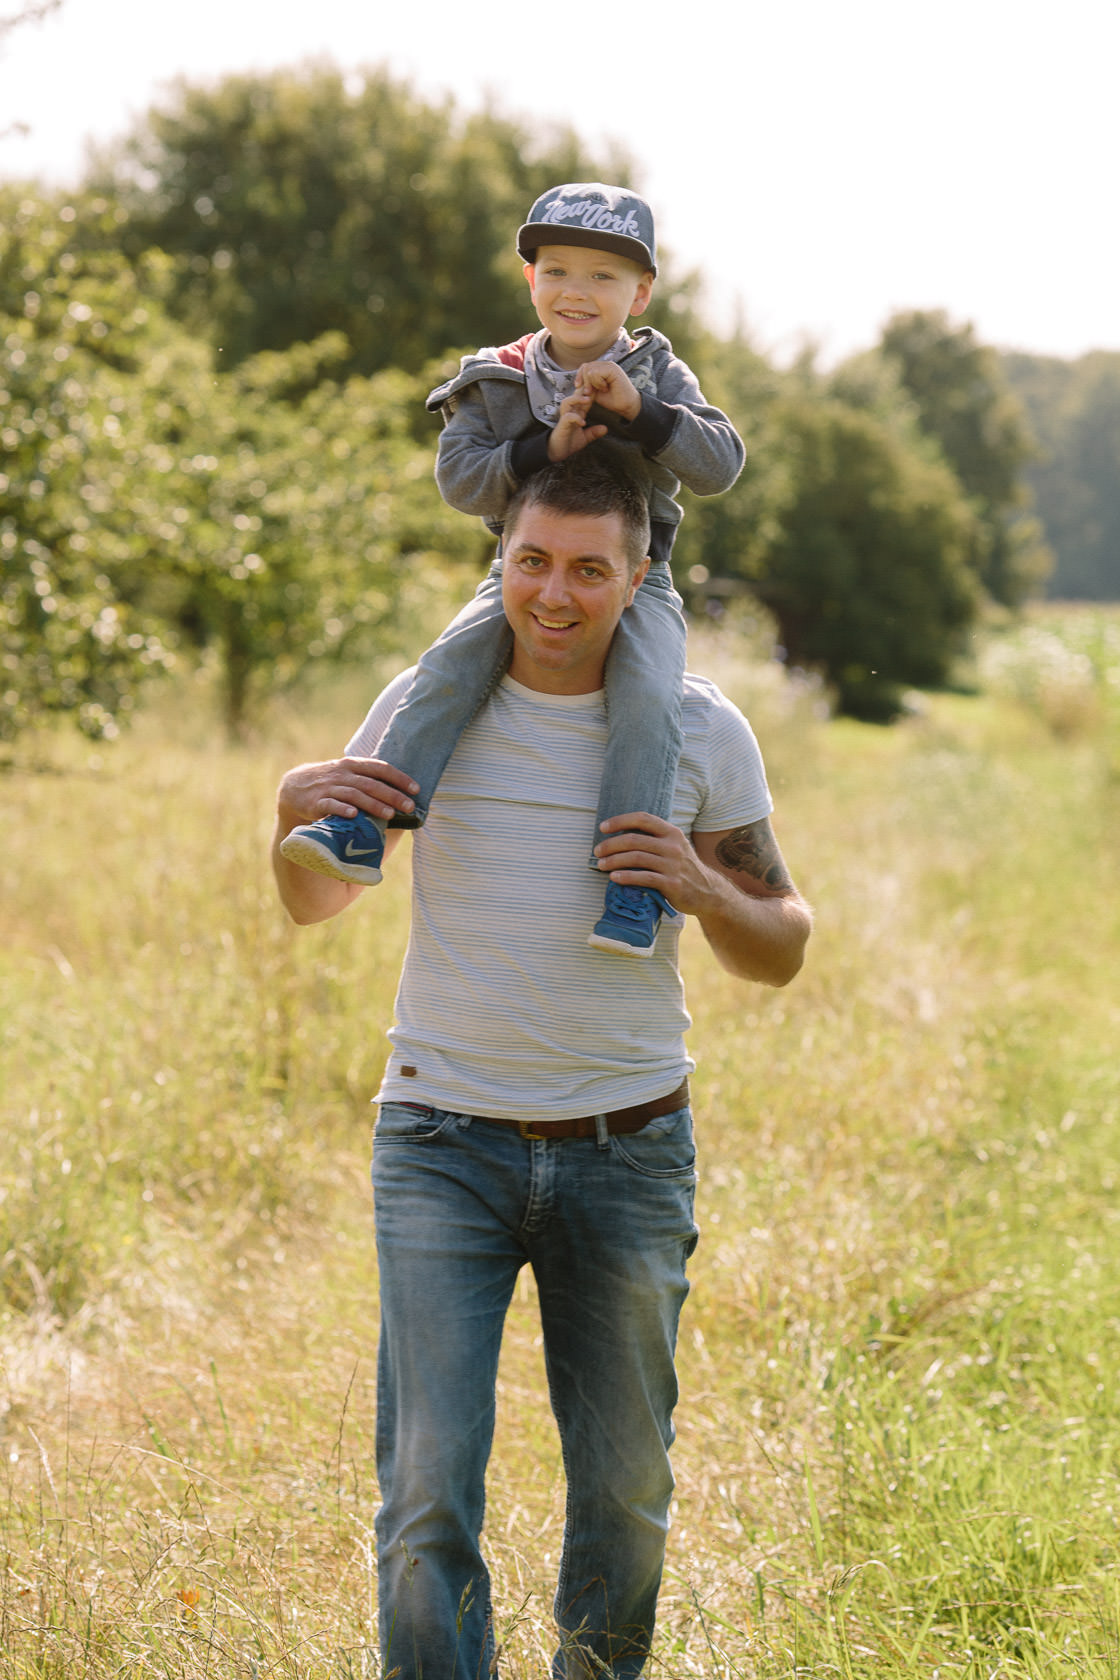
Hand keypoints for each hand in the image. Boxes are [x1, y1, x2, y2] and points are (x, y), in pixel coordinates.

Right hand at [277, 756, 418, 827]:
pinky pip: (331, 805)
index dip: (399, 778)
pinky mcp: (316, 802)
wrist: (294, 786)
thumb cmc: (331, 782)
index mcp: (354, 765)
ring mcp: (329, 788)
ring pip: (354, 795)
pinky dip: (343, 809)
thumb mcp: (349, 774)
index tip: (416, 789)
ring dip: (373, 804)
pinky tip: (354, 816)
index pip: (380, 768)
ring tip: (390, 815)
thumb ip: (369, 780)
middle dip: (392, 795)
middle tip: (409, 806)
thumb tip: (401, 793)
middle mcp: (343, 775)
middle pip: (371, 783)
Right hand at [548, 388, 607, 460]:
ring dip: (578, 399)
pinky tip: (583, 423)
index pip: (584, 398)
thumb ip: (593, 432)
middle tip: (594, 385)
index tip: (602, 387)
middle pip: (575, 395)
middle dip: (583, 388)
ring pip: (568, 401)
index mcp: (577, 413)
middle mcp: (570, 412)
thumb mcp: (584, 438)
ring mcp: (565, 417)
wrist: (556, 453)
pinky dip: (575, 418)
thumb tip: (605, 428)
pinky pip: (567, 417)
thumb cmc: (568, 443)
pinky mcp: (561, 425)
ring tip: (588, 400)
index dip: (592, 392)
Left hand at [575, 361, 640, 421]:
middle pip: (586, 367)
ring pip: (590, 370)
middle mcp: (606, 364)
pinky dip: (598, 383)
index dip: (579, 376)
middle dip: (585, 381)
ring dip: (592, 383)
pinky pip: (596, 373)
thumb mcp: (594, 391)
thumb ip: (587, 385)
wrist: (625, 406)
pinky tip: (606, 388)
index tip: (579, 387)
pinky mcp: (613, 369)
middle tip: (590, 392)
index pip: (585, 366)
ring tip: (601, 389)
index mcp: (602, 368)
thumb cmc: (612, 400)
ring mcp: (610, 365)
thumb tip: (576, 383)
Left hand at [593, 813, 715, 915]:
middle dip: (611, 845)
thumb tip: (620, 833)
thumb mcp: (674, 847)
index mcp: (672, 832)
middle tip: (597, 851)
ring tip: (601, 865)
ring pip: (636, 858)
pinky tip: (614, 877)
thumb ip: (654, 838)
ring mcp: (673, 865)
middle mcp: (673, 846)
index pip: (642, 818)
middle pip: (634, 840)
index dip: (620, 820)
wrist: (708, 892)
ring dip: (614, 861)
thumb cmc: (682, 867)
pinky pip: (643, 878)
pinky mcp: (672, 884)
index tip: (602, 827)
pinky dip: (626, 876)